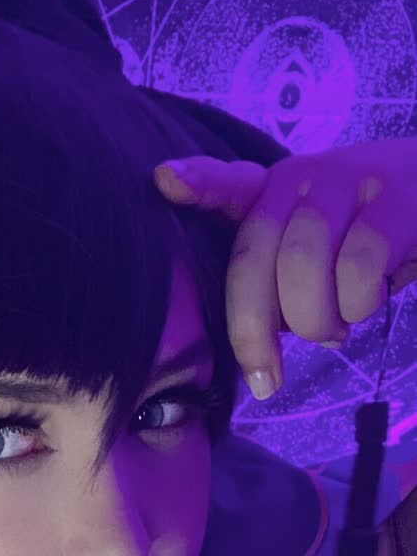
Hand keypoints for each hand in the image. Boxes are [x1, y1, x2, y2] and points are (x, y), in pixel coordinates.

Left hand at [153, 138, 416, 400]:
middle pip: (254, 259)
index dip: (197, 182)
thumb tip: (259, 342)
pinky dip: (360, 304)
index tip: (162, 180)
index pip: (226, 183)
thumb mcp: (314, 249)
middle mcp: (302, 177)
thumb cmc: (368, 238)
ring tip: (334, 327)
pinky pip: (358, 270)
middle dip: (254, 332)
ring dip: (316, 321)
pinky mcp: (396, 202)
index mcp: (272, 191)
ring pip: (303, 268)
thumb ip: (274, 279)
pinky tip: (371, 300)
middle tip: (267, 379)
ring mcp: (349, 182)